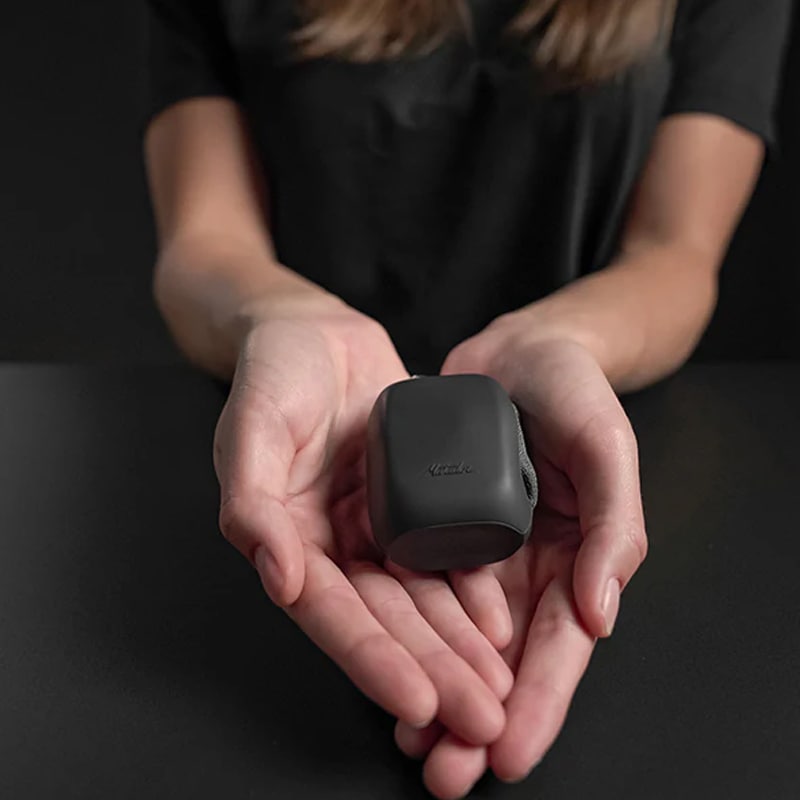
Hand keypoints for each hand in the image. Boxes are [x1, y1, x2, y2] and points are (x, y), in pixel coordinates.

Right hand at [213, 272, 513, 743]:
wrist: (316, 332)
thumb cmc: (272, 373)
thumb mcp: (251, 425)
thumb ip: (252, 501)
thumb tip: (277, 576)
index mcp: (288, 539)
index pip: (331, 614)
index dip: (371, 659)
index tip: (418, 700)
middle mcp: (334, 545)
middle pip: (386, 621)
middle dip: (433, 671)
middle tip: (481, 714)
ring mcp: (375, 526)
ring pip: (421, 599)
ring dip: (459, 646)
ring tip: (500, 686)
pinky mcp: (412, 502)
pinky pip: (444, 553)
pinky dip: (471, 589)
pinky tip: (503, 621)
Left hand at [393, 328, 646, 798]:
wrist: (517, 351)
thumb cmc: (573, 391)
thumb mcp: (606, 446)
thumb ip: (612, 527)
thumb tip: (601, 614)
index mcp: (575, 556)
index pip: (560, 645)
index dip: (539, 701)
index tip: (507, 748)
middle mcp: (524, 564)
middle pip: (504, 657)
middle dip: (478, 715)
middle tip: (448, 767)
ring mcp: (478, 549)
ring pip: (457, 635)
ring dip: (436, 685)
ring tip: (413, 736)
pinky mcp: (436, 525)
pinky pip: (420, 585)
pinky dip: (406, 628)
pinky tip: (385, 659)